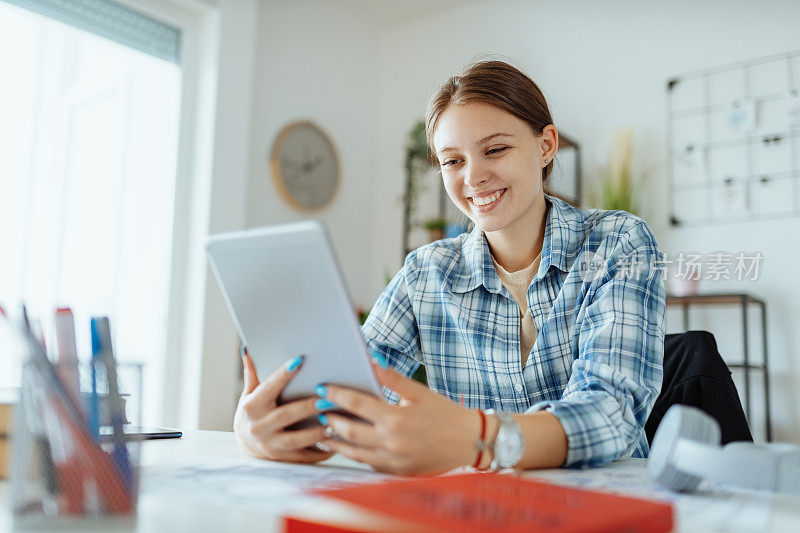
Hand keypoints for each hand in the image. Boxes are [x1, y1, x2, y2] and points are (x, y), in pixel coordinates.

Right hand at [233, 349, 332, 463]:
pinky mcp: (281, 459)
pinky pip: (302, 457)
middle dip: (308, 407)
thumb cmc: (251, 413)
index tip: (299, 360)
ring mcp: (269, 445)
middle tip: (329, 399)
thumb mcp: (248, 394)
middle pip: (287, 415)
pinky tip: (335, 445)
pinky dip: (318, 452)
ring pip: (296, 440)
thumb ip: (252, 373)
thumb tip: (248, 349)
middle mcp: (259, 426)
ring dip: (316, 433)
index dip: (283, 374)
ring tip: (335, 423)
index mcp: (252, 406)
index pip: (269, 387)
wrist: (244, 445)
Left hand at [316, 359, 480, 474]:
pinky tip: (348, 447)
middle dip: (330, 419)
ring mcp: (392, 460)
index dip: (336, 394)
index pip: (355, 404)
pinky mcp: (396, 472)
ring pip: (354, 452)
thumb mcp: (419, 392)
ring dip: (337, 441)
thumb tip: (370, 361)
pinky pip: (368, 463)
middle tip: (319, 409)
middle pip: (348, 430)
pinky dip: (355, 454)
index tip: (323, 388)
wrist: (469, 442)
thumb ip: (392, 379)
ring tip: (325, 431)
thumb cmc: (445, 413)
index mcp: (395, 418)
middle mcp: (390, 442)